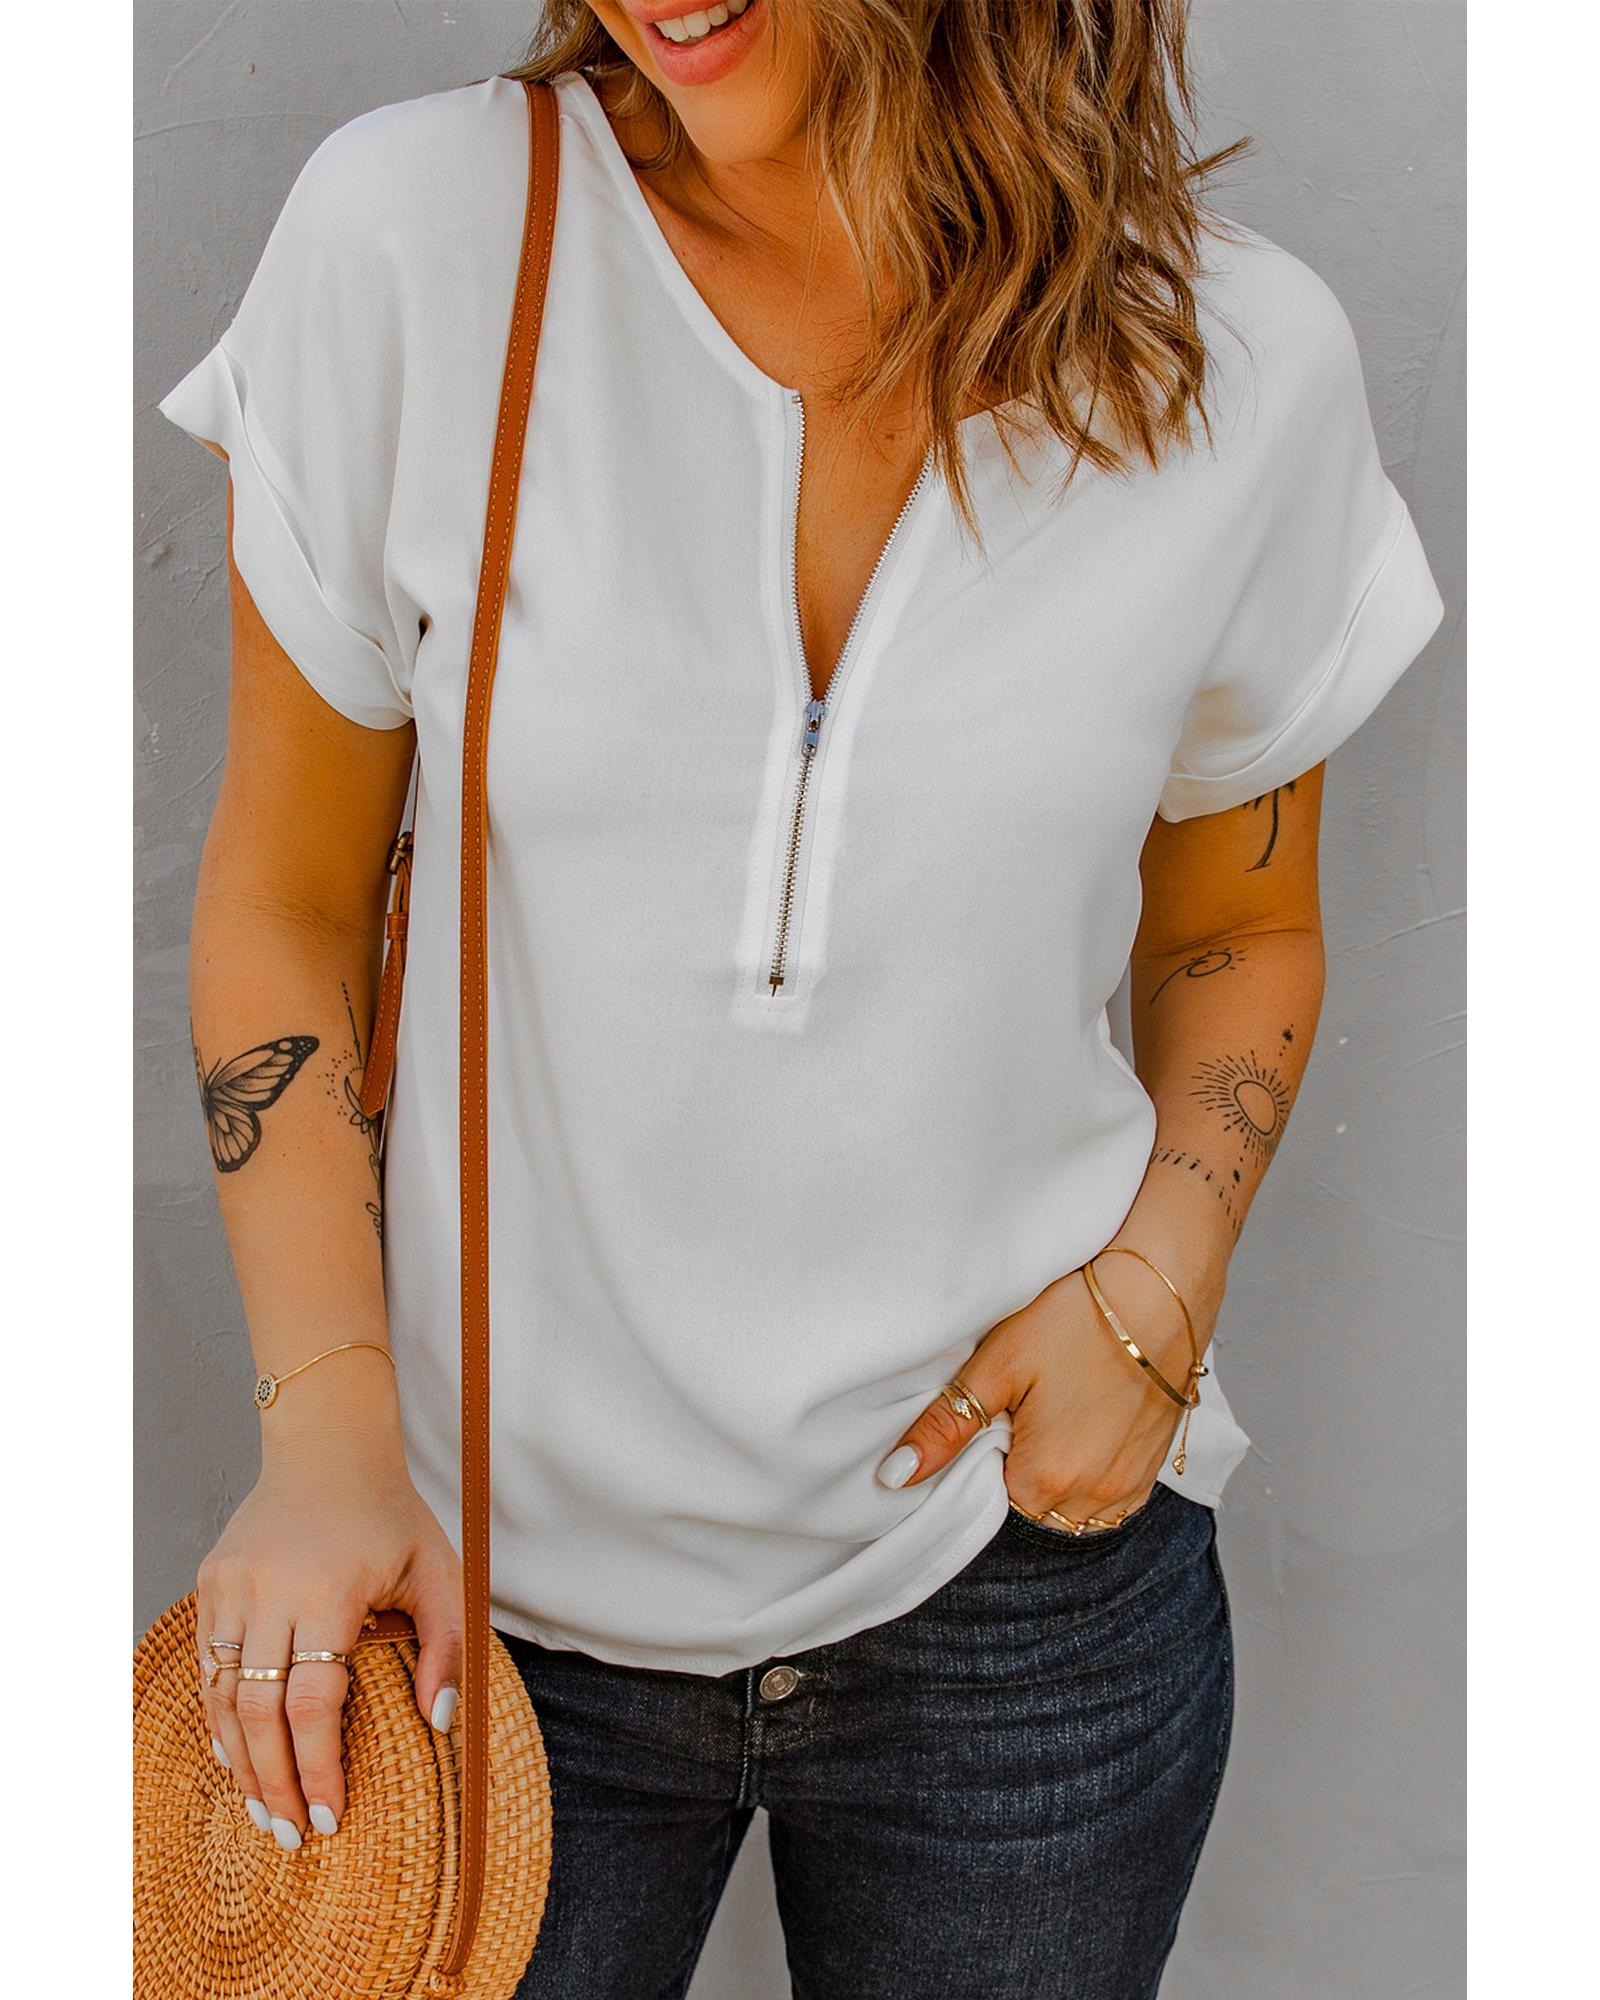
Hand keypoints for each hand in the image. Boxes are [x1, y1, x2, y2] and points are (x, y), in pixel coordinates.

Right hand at [194, 1440, 461, 1848]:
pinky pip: (207, 1663)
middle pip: (259, 1711)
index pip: (313, 1702)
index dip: (318, 1768)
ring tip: (262, 1810)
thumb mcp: (441, 1572)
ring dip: (239, 1760)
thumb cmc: (392, 1517)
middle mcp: (272, 1589)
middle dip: (274, 1783)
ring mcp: (233, 1583)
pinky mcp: (210, 1579)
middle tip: (291, 1835)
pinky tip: (238, 1753)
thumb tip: (437, 1724)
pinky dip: (218, 1715)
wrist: (328, 1447)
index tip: (332, 1816)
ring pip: (221, 1694)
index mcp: (333, 1589)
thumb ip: (450, 1647)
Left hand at [876, 1250, 1220, 1527]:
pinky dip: (1094, 1473)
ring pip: (1074, 1508)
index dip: (986, 1458)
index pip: (991, 1500)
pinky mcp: (1155, 1468)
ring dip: (1060, 1475)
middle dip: (1023, 1469)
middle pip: (1034, 1507)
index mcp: (1045, 1480)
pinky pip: (1111, 1498)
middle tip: (1028, 1405)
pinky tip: (1089, 1423)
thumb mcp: (999, 1364)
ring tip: (1060, 1411)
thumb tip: (895, 1477)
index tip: (997, 1413)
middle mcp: (1093, 1497)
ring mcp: (1130, 1486)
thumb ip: (946, 1427)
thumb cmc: (1077, 1316)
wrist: (1163, 1287)